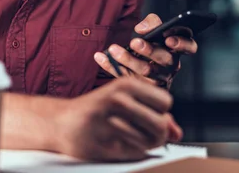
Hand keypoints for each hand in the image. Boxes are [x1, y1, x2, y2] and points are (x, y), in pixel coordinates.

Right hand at [53, 77, 182, 160]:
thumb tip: (177, 133)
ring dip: (143, 145)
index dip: (160, 112)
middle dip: (157, 134)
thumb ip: (154, 115)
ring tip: (127, 138)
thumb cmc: (99, 110)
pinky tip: (117, 144)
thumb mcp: (126, 101)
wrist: (61, 121)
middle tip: (143, 133)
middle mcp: (117, 100)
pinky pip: (133, 154)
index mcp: (126, 85)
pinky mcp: (101, 144)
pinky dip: (131, 152)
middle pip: (160, 124)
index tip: (147, 114)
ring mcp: (108, 122)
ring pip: (148, 142)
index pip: (165, 102)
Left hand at [94, 14, 197, 87]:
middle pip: (164, 59)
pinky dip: (110, 66)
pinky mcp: (141, 89)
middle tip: (134, 42)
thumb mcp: (155, 30)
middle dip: (149, 50)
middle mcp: (170, 66)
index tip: (168, 40)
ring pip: (145, 72)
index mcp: (177, 50)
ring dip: (127, 59)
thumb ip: (152, 23)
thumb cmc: (150, 44)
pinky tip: (99, 56)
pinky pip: (125, 77)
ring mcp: (157, 80)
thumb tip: (141, 28)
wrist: (139, 68)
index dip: (182, 44)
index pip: (189, 47)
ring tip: (113, 49)